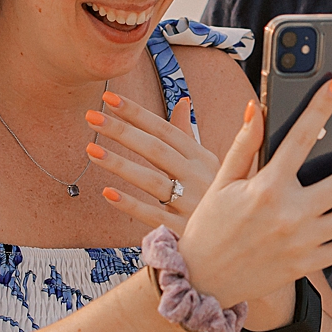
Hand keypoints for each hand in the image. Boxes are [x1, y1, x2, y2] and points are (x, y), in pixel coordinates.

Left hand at [86, 93, 217, 234]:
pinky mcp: (182, 228)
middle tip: (91, 116)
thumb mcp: (208, 162)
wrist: (240, 234)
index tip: (109, 97)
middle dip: (123, 131)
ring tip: (91, 150)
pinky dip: (130, 204)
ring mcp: (191, 203)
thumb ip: (187, 133)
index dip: (137, 113)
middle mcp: (197, 177)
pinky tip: (107, 192)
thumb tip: (182, 101)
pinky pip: (152, 215)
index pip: (165, 130)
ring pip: (151, 181)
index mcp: (201, 158)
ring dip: (120, 165)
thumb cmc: (214, 194)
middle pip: (155, 150)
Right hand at [174, 76, 331, 310]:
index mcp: (266, 188)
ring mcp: (301, 242)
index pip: (301, 137)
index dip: (321, 105)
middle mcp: (289, 215)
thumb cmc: (210, 226)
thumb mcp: (222, 182)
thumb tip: (255, 108)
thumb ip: (244, 145)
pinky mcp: (306, 265)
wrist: (202, 280)